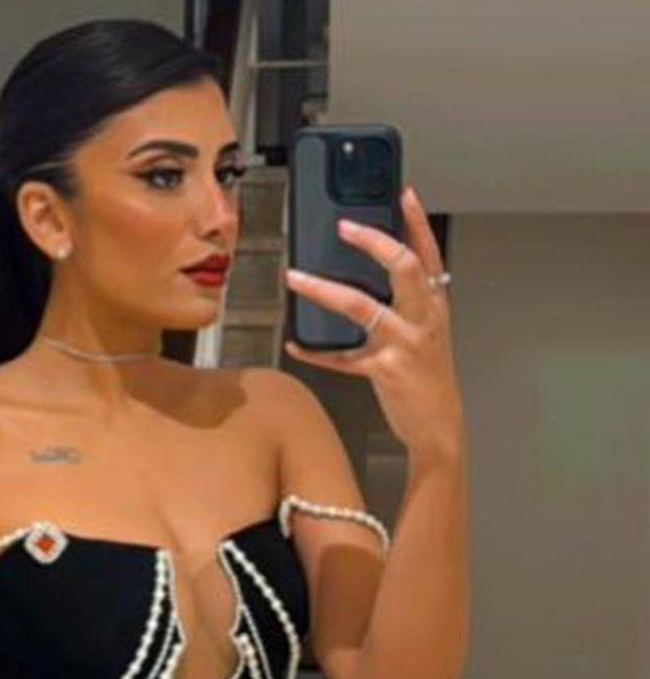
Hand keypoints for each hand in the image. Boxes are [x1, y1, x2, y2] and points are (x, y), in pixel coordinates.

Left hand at [283, 184, 464, 458]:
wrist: (439, 426)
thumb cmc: (429, 380)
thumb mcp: (427, 335)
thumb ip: (405, 307)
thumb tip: (367, 284)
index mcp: (435, 305)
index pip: (429, 254)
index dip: (416, 222)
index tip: (404, 193)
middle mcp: (424, 318)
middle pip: (402, 266)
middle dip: (372, 242)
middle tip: (343, 228)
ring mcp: (405, 343)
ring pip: (361, 305)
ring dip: (323, 290)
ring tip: (297, 278)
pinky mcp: (384, 370)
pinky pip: (341, 357)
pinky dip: (315, 351)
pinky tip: (297, 344)